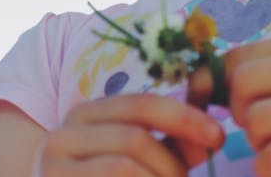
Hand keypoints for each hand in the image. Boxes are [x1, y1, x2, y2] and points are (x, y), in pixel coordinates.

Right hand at [33, 92, 223, 176]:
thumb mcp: (145, 160)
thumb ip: (175, 138)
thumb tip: (211, 112)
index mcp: (87, 114)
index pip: (142, 104)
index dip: (186, 117)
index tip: (219, 136)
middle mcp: (63, 133)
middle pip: (135, 137)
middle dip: (173, 164)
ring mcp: (51, 165)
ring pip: (125, 166)